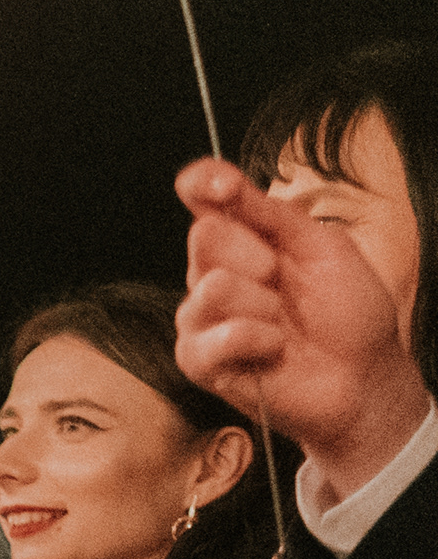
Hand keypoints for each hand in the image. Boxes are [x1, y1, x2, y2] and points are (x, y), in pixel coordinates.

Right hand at [173, 156, 421, 452]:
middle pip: (205, 237)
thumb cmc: (349, 313)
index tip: (224, 187)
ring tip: (283, 324)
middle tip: (284, 282)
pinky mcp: (197, 359)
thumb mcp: (324, 247)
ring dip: (263, 306)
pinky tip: (274, 350)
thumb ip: (272, 213)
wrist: (362, 376)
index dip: (204, 183)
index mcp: (244, 236)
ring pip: (211, 287)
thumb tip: (220, 182)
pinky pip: (215, 336)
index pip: (202, 195)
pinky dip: (256, 341)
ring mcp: (200, 316)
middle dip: (257, 258)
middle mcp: (213, 270)